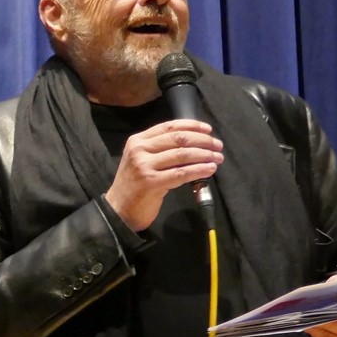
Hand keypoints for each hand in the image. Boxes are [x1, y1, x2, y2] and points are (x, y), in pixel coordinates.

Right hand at [103, 119, 222, 230]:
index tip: (208, 130)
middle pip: (178, 138)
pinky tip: (209, 170)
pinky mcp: (151, 182)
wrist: (118, 210)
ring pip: (182, 154)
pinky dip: (199, 170)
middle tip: (217, 146)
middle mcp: (139, 150)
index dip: (192, 126)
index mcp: (138, 141)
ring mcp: (144, 166)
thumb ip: (160, 150)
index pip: (169, 126)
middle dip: (203, 140)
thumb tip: (194, 144)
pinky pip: (182, 173)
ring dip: (205, 155)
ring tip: (217, 158)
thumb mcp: (142, 161)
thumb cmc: (135, 186)